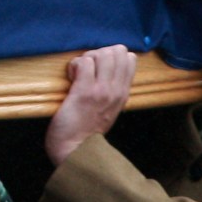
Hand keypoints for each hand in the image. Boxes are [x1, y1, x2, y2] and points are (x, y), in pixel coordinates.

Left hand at [45, 45, 136, 165]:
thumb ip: (113, 91)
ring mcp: (102, 90)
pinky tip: (71, 79)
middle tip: (88, 71)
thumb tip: (106, 68)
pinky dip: (74, 65)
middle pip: (117, 50)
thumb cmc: (88, 131)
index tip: (99, 70)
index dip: (112, 57)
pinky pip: (84, 62)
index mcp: (124, 93)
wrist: (76, 151)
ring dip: (86, 59)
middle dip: (99, 54)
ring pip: (101, 53)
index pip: (130, 58)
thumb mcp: (110, 110)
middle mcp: (117, 90)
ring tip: (79, 75)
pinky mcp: (84, 92)